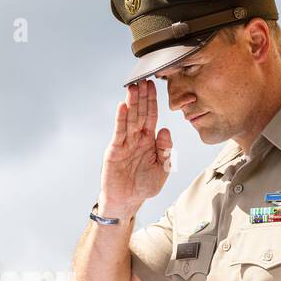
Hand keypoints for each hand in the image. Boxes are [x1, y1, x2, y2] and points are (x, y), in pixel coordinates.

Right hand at [100, 81, 171, 219]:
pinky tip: (123, 107)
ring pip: (129, 119)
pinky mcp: (114, 150)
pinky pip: (119, 132)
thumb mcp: (161, 169)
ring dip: (131, 103)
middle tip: (143, 78)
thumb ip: (165, 150)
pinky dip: (121, 119)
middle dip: (142, 96)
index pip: (152, 116)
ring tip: (133, 87)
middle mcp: (136, 138)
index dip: (153, 101)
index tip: (154, 85)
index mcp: (149, 140)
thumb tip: (166, 130)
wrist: (127, 202)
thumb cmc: (143, 187)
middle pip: (140, 113)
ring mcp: (124, 143)